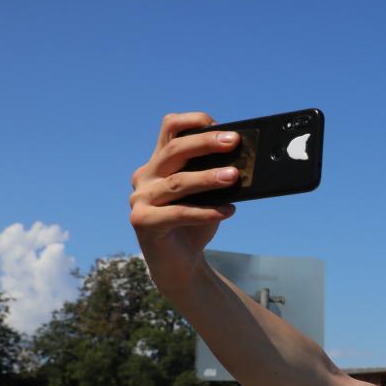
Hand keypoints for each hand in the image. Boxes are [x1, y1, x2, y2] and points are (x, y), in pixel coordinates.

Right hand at [129, 112, 240, 293]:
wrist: (181, 263)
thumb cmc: (197, 223)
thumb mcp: (210, 195)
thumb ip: (217, 176)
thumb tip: (245, 162)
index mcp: (159, 162)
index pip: (170, 128)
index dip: (194, 122)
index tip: (223, 127)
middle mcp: (145, 176)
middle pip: (174, 150)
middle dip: (206, 143)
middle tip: (234, 142)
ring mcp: (140, 198)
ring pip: (177, 182)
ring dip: (208, 178)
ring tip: (235, 177)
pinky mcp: (142, 221)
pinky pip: (177, 213)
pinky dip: (205, 212)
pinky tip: (228, 211)